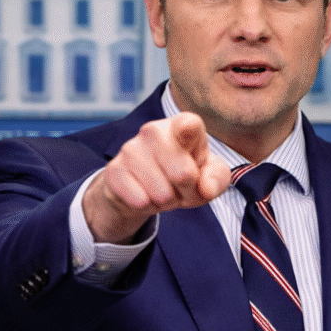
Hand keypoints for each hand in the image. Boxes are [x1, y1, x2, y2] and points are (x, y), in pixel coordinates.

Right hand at [82, 112, 231, 243]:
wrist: (143, 186)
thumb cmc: (183, 174)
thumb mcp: (209, 176)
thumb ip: (216, 179)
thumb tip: (204, 188)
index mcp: (181, 126)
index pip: (188, 124)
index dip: (188, 129)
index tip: (188, 130)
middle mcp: (154, 131)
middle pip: (183, 174)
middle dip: (187, 192)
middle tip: (182, 188)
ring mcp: (131, 149)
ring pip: (161, 193)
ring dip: (167, 201)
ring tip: (164, 190)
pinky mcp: (114, 170)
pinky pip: (140, 201)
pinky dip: (147, 207)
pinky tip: (146, 195)